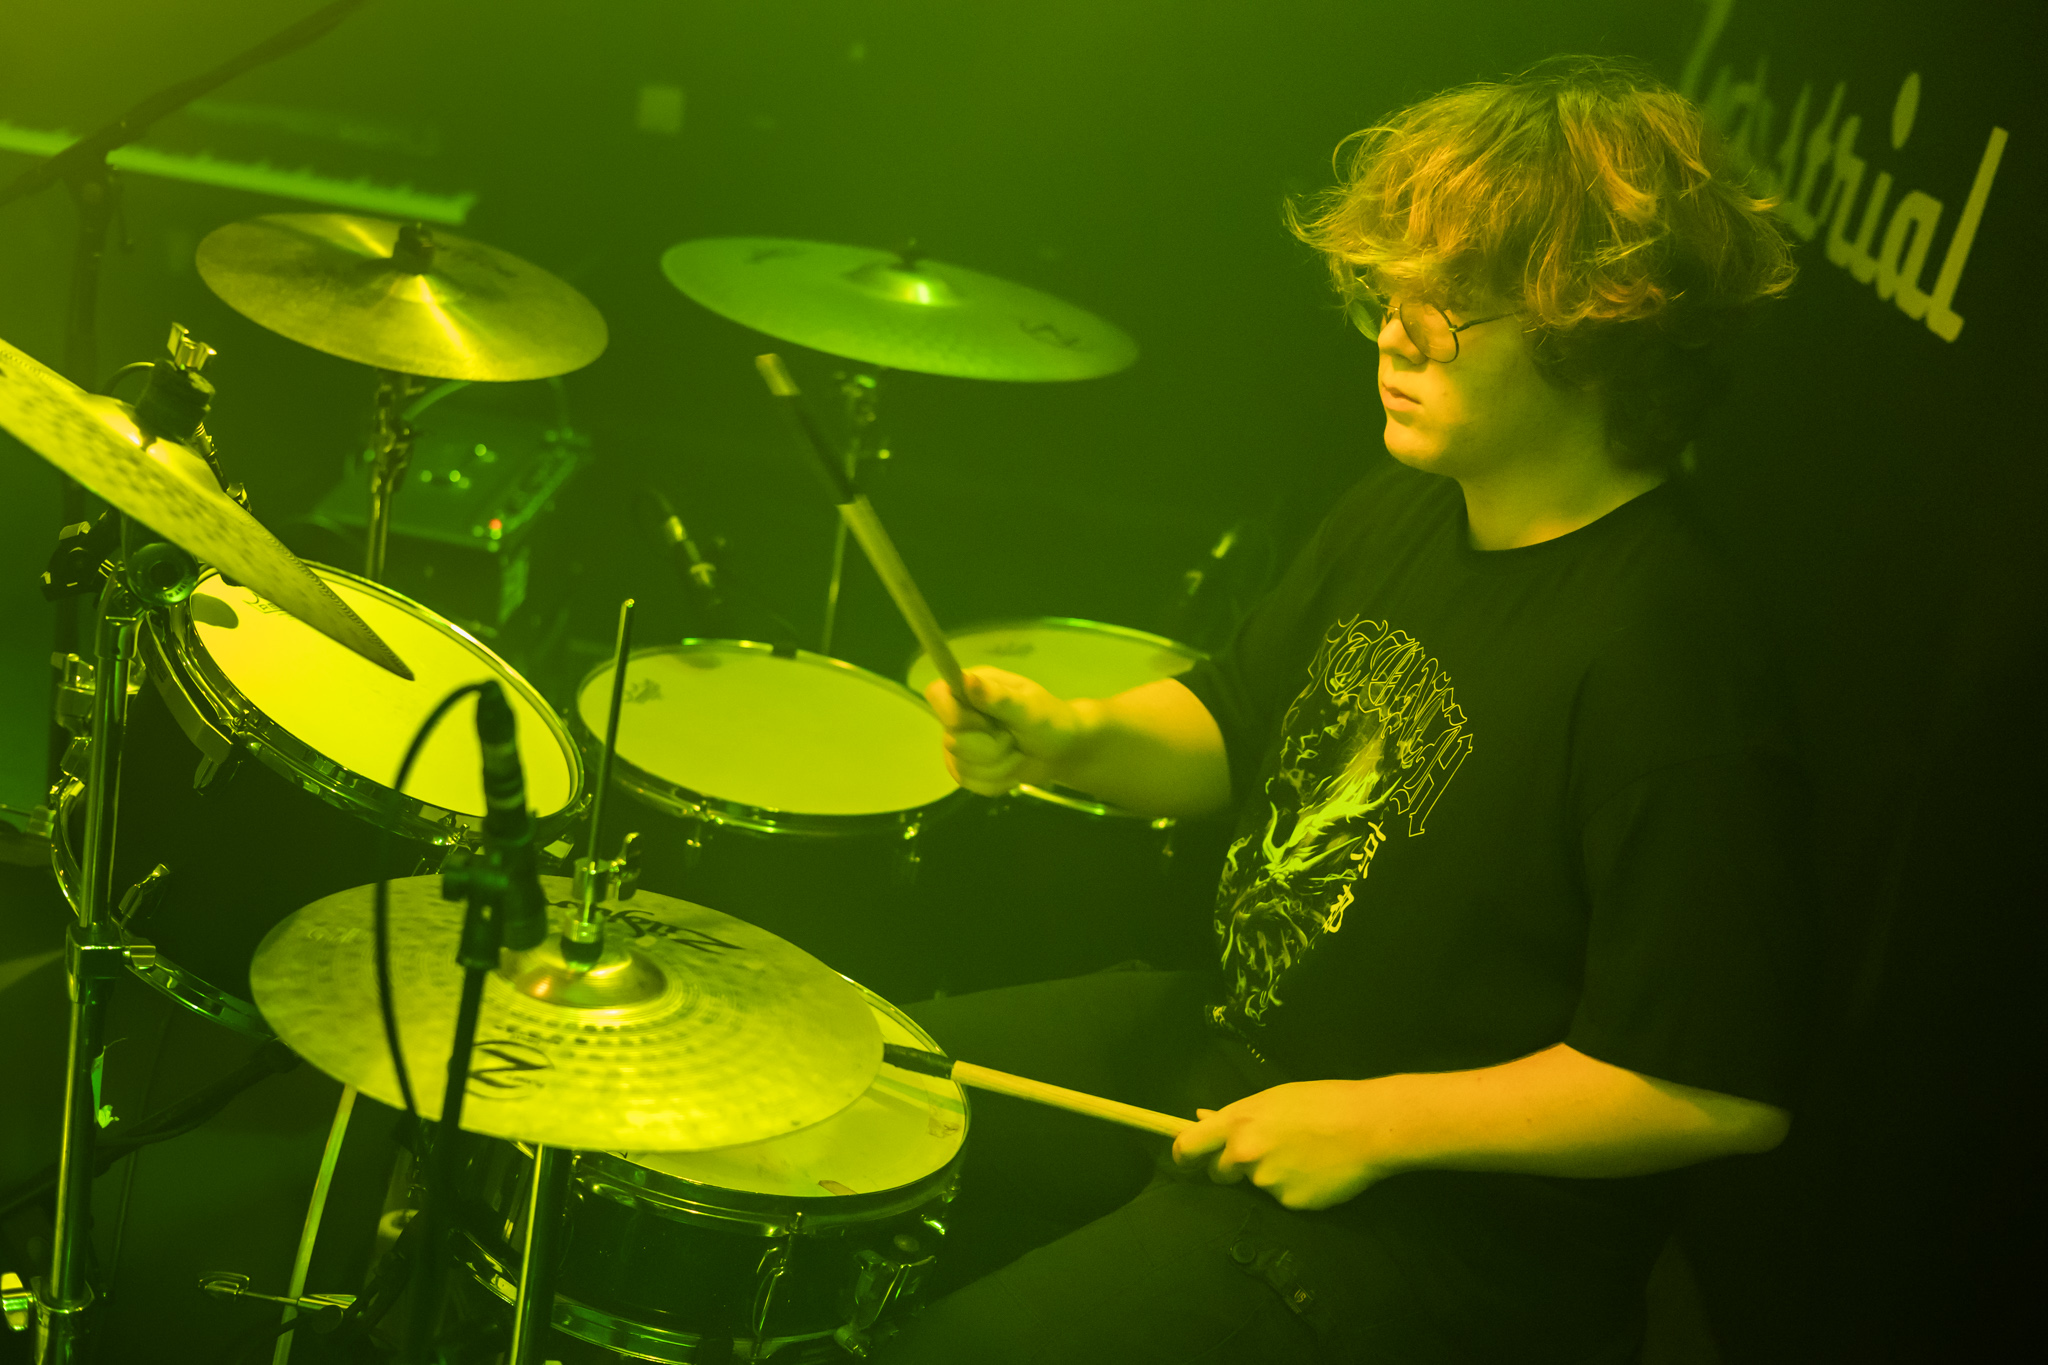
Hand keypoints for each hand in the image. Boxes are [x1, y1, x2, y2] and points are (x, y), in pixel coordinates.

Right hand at [924, 667, 1087, 795]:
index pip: (937, 694)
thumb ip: (999, 698)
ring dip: (998, 768)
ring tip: (1017, 754)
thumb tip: (966, 680)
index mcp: (974, 686)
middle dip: (991, 748)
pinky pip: (968, 782)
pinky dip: (995, 782)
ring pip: (960, 766)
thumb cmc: (1051, 722)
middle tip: (1014, 739)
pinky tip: (1011, 771)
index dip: (952, 714)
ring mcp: (960, 740)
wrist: (1063, 752)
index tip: (982, 724)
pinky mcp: (965, 766)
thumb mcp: (1030, 709)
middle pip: (952, 740)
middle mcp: (962, 711)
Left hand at [1171, 1080, 1398, 1210]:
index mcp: (1238, 1122)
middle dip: (1232, 1167)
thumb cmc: (1322, 1101)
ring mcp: (1266, 1182)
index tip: (1189, 1160)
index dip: (1184, 1156)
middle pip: (1219, 1172)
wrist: (1368, 1126)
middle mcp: (1245, 1154)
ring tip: (1302, 1155)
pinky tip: (1316, 1171)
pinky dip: (1294, 1188)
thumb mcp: (1272, 1098)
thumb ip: (1235, 1115)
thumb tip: (1201, 1118)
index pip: (1188, 1147)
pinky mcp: (1289, 1204)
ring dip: (1269, 1175)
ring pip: (1255, 1184)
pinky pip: (1282, 1198)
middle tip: (1264, 1152)